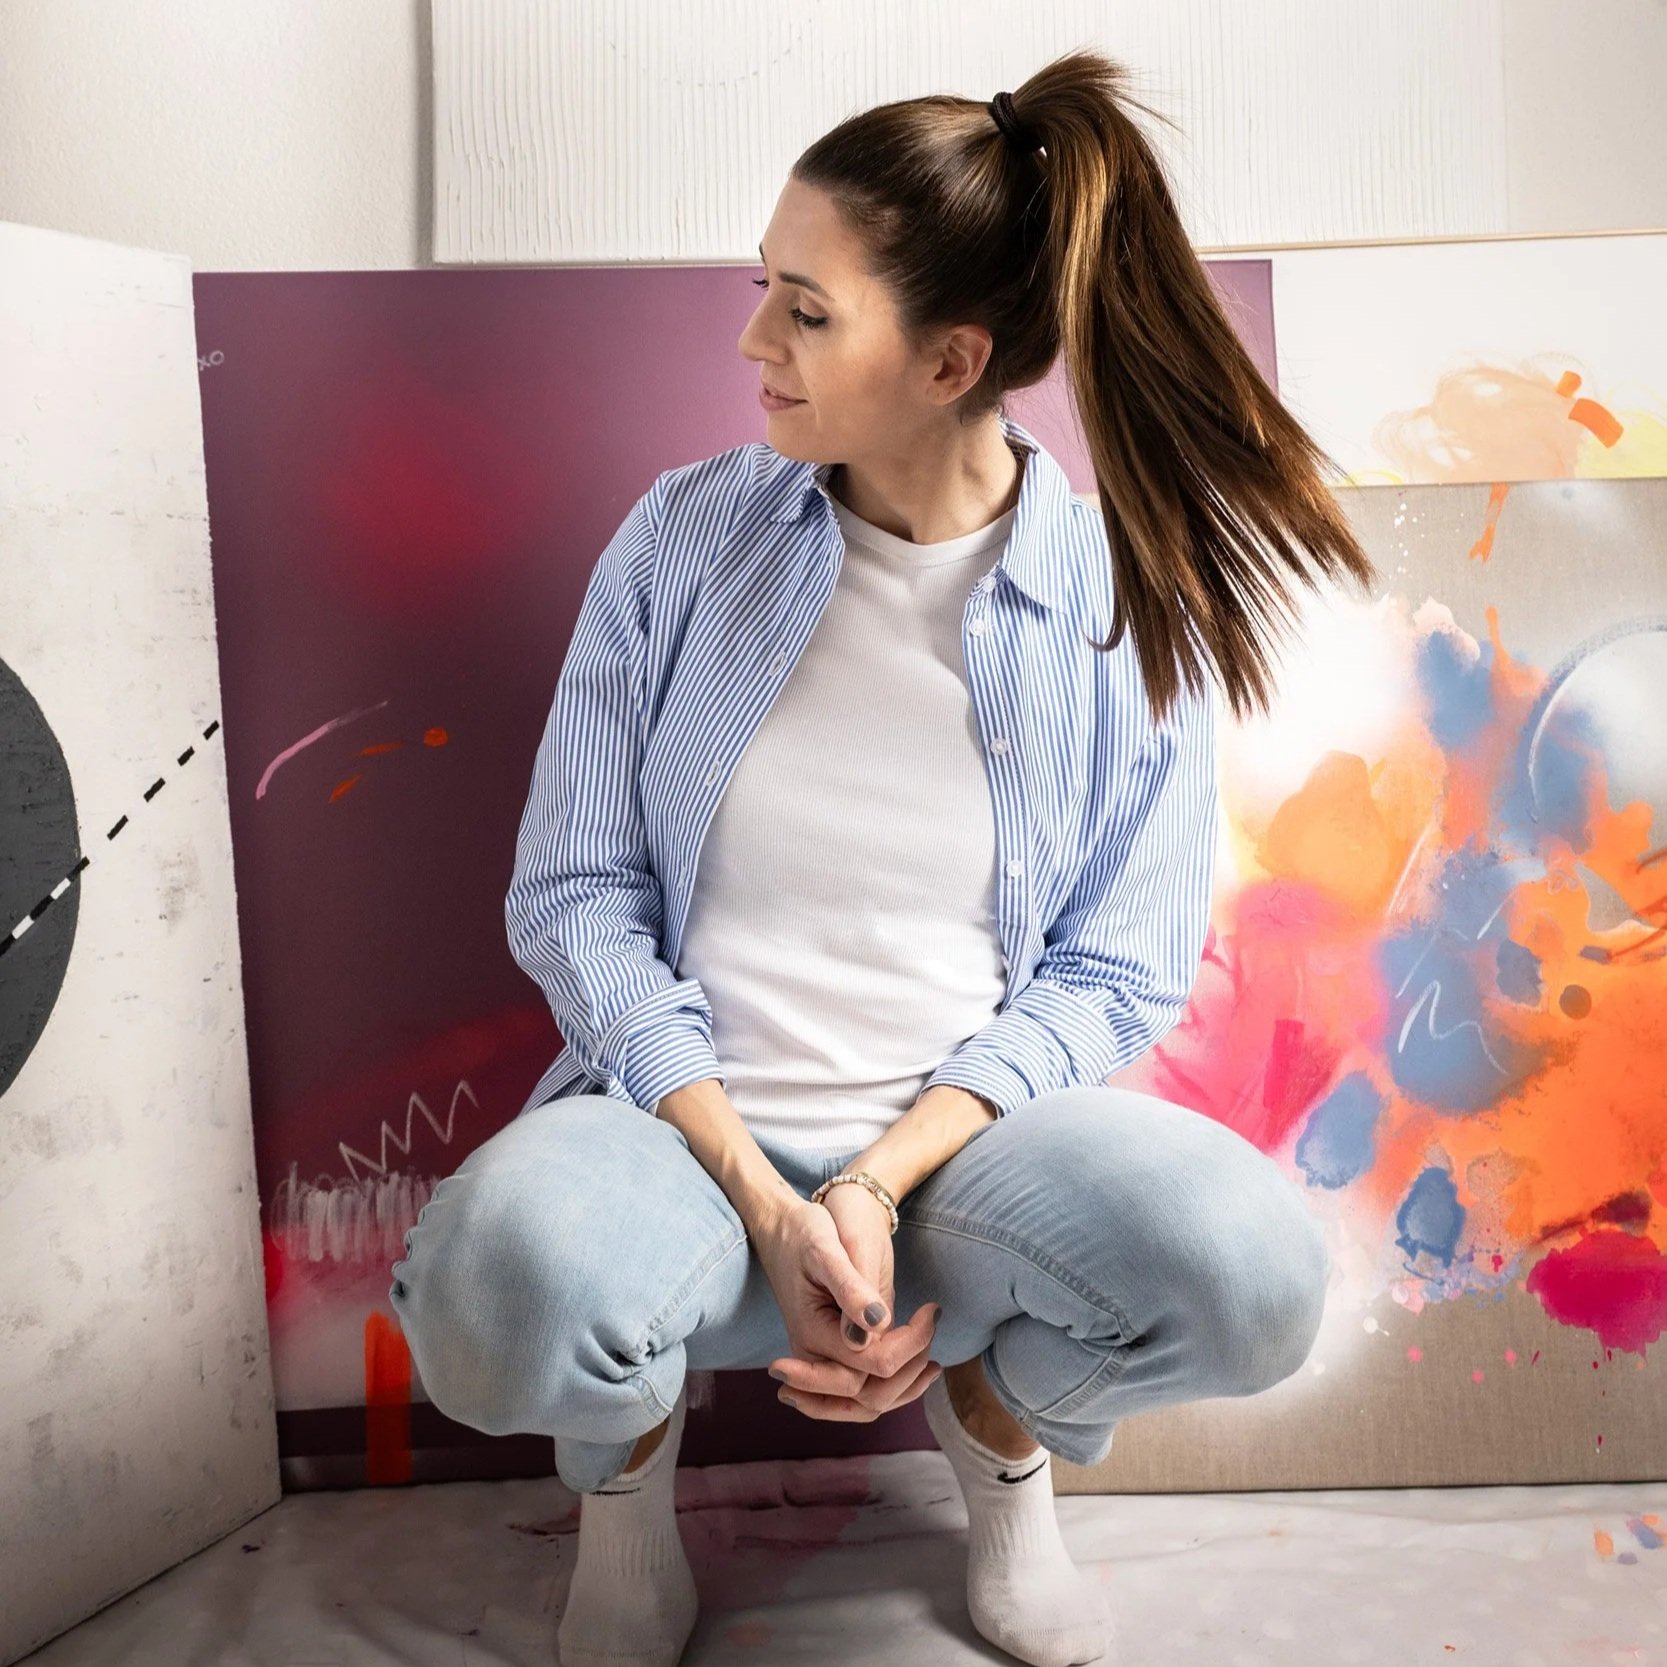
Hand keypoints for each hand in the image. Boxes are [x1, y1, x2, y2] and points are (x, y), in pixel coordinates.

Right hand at [750, 1185, 940, 1421]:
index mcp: (811, 1332)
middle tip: (931, 1322)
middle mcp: (812, 1356)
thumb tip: (878, 1324)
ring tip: (933, 1359)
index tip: (932, 1309)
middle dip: (910, 1367)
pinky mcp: (835, 1355)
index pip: (872, 1363)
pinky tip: (920, 1368)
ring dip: (905, 1386)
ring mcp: (822, 1360)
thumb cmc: (803, 1234)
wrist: (783, 1231)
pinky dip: (894, 1387)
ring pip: (867, 1403)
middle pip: (869, 1396)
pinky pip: (864, 1391)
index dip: (910, 1344)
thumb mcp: (825, 1250)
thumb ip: (850, 1289)